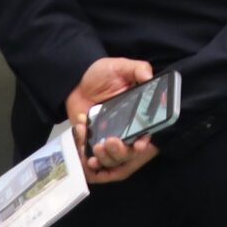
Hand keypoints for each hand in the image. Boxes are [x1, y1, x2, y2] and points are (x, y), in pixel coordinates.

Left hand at [66, 57, 157, 185]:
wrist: (76, 79)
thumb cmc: (101, 74)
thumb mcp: (121, 67)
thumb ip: (138, 69)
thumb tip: (149, 77)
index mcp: (136, 115)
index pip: (144, 135)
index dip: (143, 143)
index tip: (139, 145)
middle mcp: (123, 129)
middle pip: (127, 153)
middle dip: (119, 152)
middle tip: (110, 142)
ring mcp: (106, 135)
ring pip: (109, 159)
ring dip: (103, 156)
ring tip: (95, 146)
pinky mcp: (91, 139)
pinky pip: (89, 153)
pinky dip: (84, 149)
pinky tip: (81, 132)